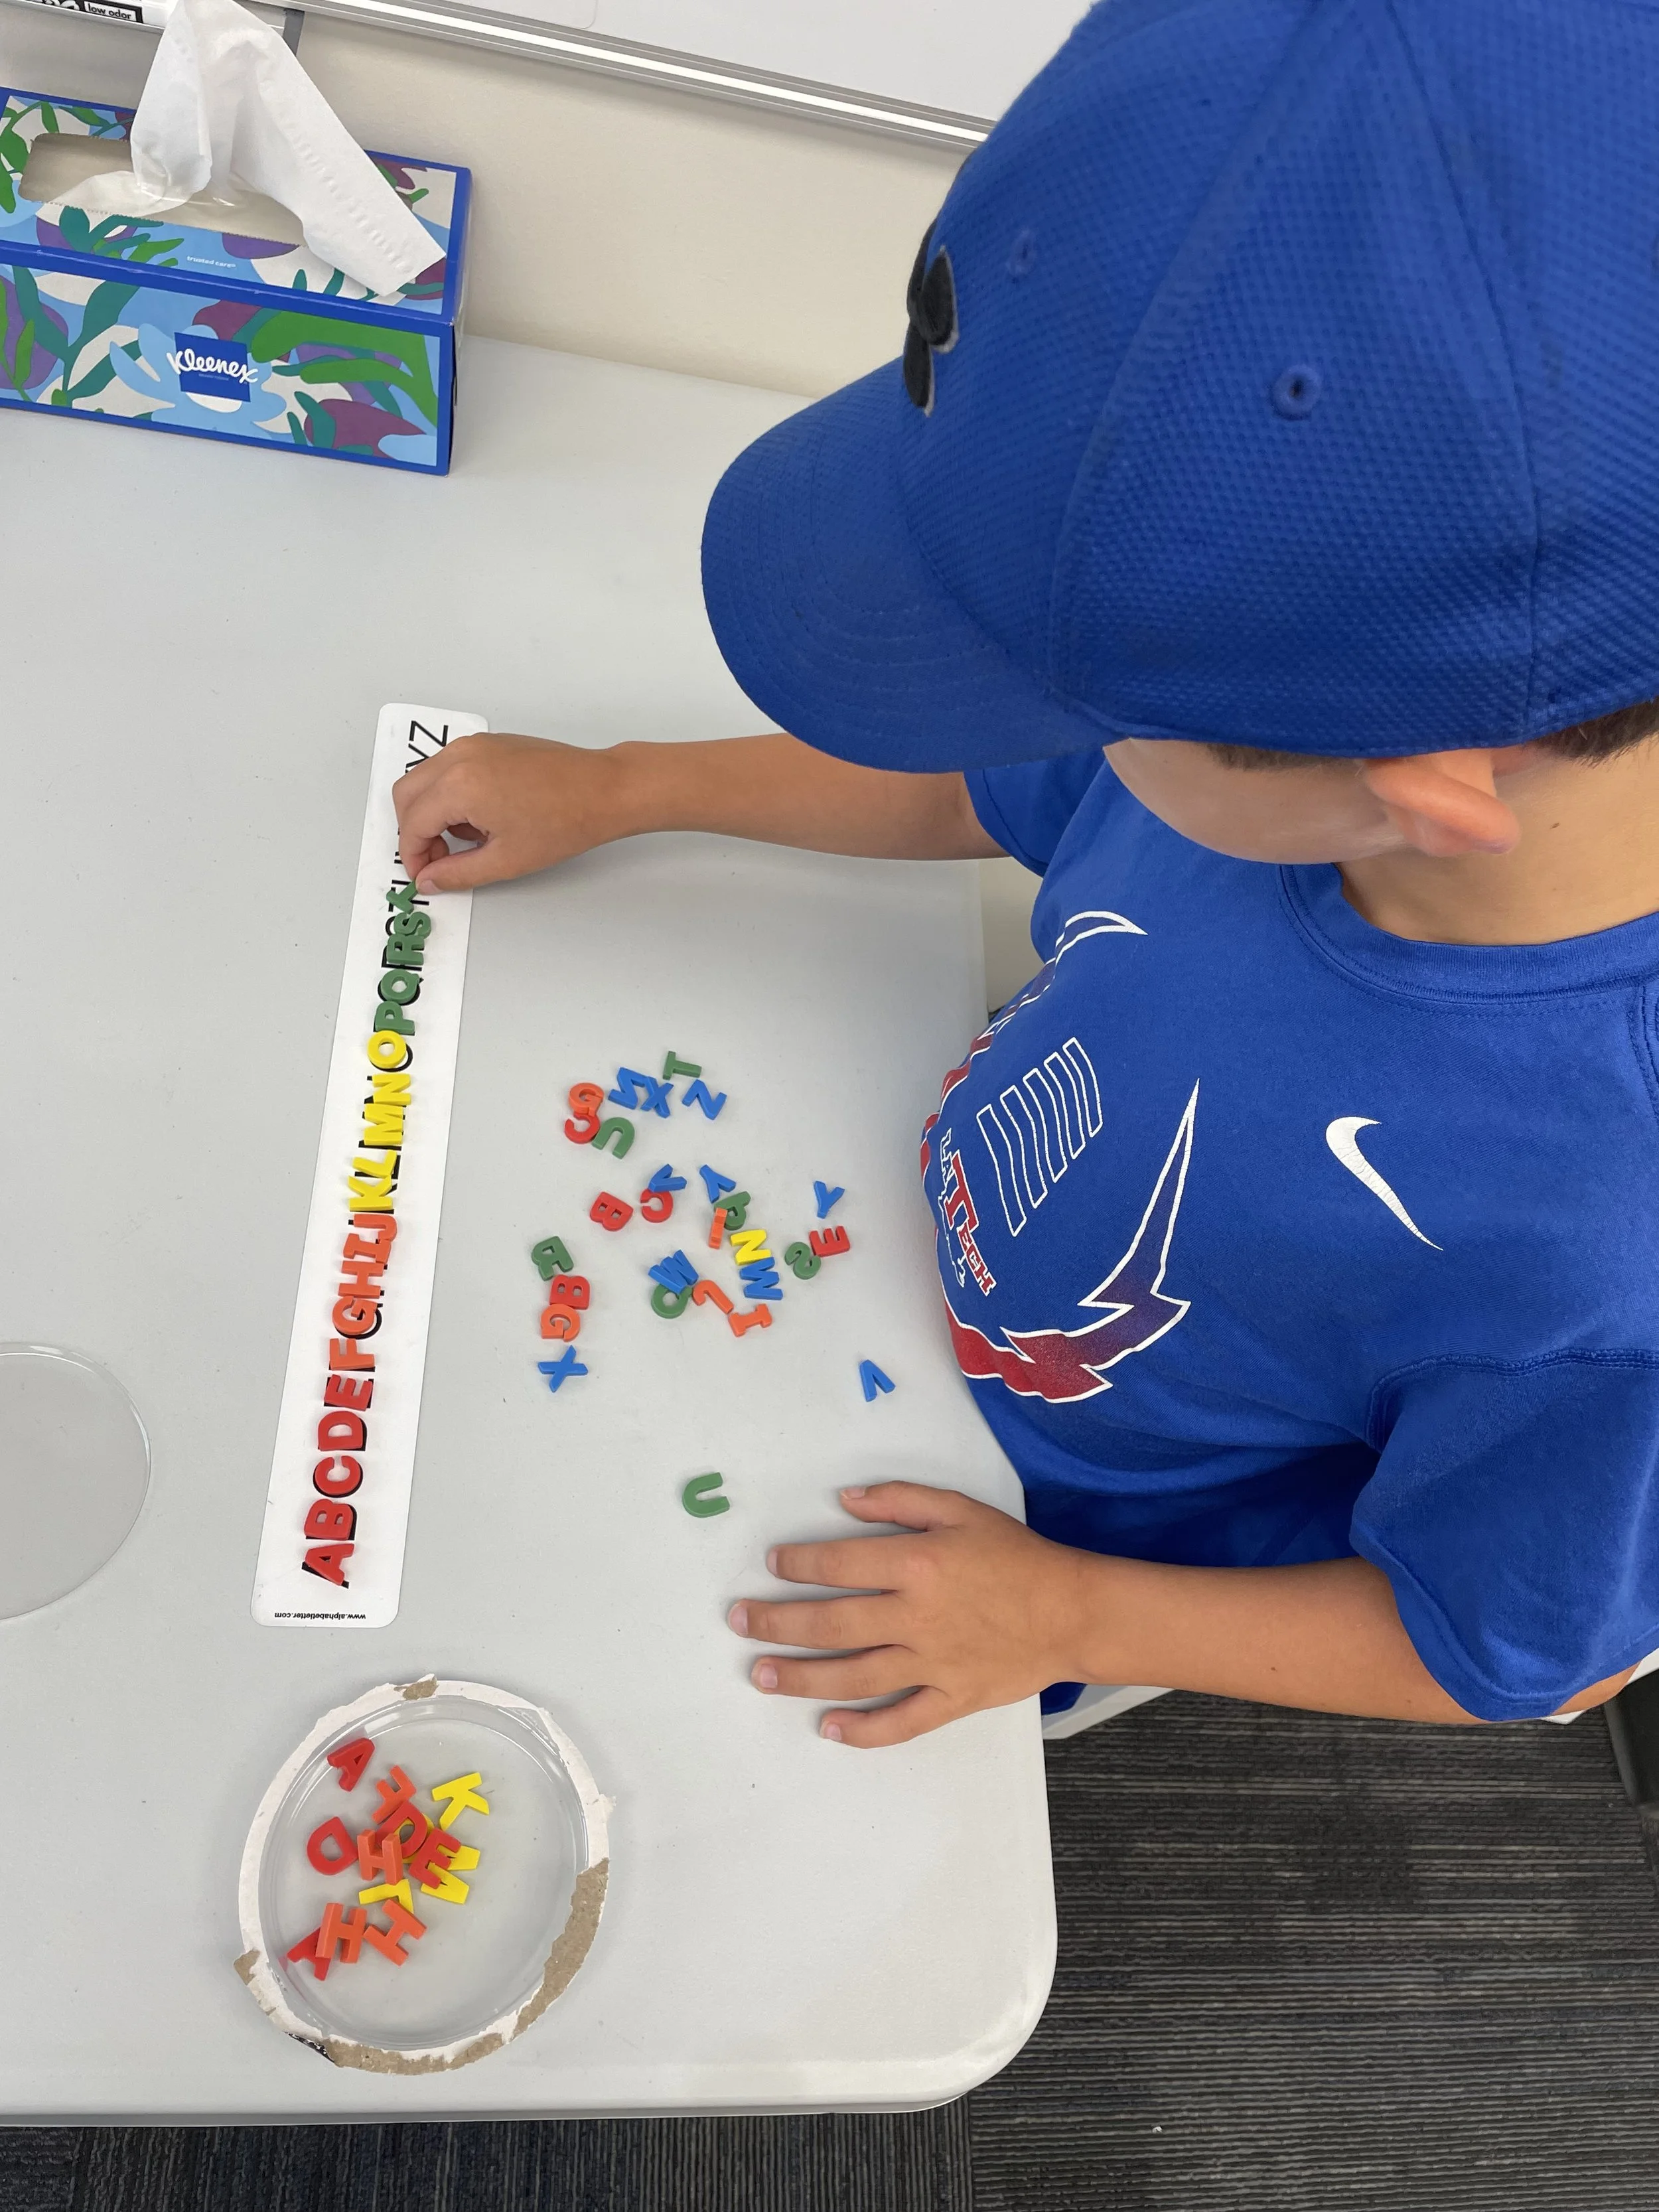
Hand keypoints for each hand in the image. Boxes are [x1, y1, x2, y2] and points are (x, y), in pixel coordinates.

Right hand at [394, 732, 636, 891]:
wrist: (604, 790)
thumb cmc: (566, 820)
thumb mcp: (506, 860)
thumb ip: (458, 873)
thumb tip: (430, 879)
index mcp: (459, 786)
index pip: (412, 823)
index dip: (413, 855)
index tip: (424, 874)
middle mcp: (460, 757)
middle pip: (406, 794)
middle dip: (414, 831)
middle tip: (439, 859)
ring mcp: (473, 745)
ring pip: (424, 778)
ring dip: (431, 811)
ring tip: (470, 838)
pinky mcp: (488, 743)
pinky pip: (448, 766)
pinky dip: (449, 793)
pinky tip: (481, 817)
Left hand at [727, 1482, 1092, 1747]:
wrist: (1073, 1611)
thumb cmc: (1016, 1555)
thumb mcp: (961, 1509)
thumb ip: (900, 1500)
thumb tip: (845, 1500)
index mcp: (917, 1565)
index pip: (838, 1565)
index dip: (798, 1564)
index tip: (771, 1565)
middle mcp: (916, 1618)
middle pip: (831, 1625)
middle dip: (777, 1623)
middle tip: (739, 1623)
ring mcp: (933, 1664)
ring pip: (853, 1677)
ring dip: (801, 1678)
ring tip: (760, 1675)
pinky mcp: (952, 1699)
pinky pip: (902, 1722)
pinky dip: (864, 1731)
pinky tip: (829, 1729)